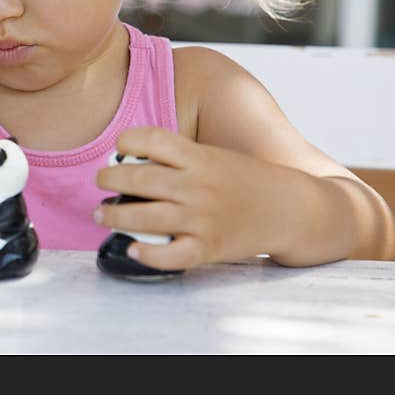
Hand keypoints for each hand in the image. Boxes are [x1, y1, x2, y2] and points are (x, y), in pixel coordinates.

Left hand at [93, 127, 296, 269]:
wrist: (293, 209)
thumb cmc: (246, 181)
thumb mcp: (215, 157)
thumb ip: (179, 158)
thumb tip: (129, 160)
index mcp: (200, 158)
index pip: (152, 139)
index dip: (127, 140)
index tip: (118, 148)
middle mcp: (199, 186)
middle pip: (140, 178)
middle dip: (109, 178)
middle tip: (100, 182)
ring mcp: (203, 219)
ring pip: (146, 217)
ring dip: (115, 216)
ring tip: (101, 215)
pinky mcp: (209, 248)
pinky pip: (171, 255)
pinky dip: (148, 254)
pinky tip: (133, 249)